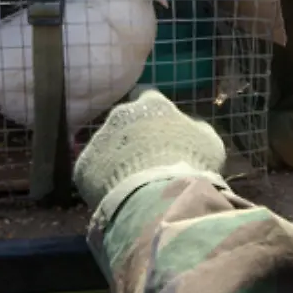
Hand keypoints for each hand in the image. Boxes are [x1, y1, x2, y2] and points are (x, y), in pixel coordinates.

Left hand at [73, 86, 226, 210]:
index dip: (154, 112)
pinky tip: (119, 196)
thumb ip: (196, 128)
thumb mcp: (208, 142)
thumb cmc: (190, 164)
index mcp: (152, 104)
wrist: (158, 196)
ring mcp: (99, 138)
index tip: (161, 127)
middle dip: (133, 134)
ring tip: (133, 182)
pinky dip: (103, 181)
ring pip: (107, 145)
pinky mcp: (83, 165)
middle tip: (147, 158)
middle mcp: (121, 113)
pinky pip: (93, 171)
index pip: (148, 95)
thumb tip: (191, 125)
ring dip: (117, 157)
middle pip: (125, 119)